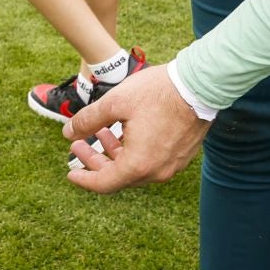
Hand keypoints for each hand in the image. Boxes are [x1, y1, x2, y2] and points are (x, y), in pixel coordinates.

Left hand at [64, 64, 212, 193]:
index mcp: (138, 164)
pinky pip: (151, 160)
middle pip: (119, 176)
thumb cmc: (158, 92)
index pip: (104, 183)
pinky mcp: (182, 155)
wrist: (200, 85)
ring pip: (135, 167)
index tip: (70, 172)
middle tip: (79, 144)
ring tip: (101, 133)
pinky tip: (126, 132)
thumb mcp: (115, 102)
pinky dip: (134, 151)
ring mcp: (172, 165)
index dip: (84, 179)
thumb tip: (68, 133)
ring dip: (115, 153)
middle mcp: (157, 172)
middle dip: (96, 161)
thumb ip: (88, 120)